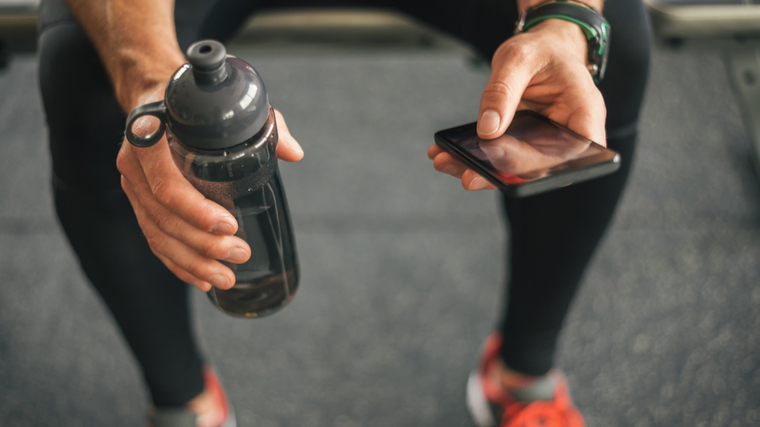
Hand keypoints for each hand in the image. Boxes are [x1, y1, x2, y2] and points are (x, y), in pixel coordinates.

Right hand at [117, 88, 303, 291]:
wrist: (160, 97)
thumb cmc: (199, 106)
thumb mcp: (230, 107)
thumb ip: (266, 125)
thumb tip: (294, 153)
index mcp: (150, 137)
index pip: (166, 183)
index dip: (196, 210)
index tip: (229, 225)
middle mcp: (134, 164)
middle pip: (163, 216)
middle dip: (202, 244)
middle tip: (239, 255)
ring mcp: (133, 186)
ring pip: (158, 235)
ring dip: (192, 262)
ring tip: (226, 278)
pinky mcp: (138, 204)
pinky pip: (154, 240)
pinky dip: (178, 263)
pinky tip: (202, 279)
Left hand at [428, 19, 605, 190]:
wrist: (543, 50)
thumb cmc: (542, 50)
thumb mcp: (519, 57)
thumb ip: (503, 91)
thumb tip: (488, 129)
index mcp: (583, 112)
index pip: (572, 152)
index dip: (538, 162)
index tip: (501, 160)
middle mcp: (568, 136)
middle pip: (540, 169)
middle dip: (500, 174)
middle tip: (467, 174)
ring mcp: (545, 145)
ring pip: (517, 171)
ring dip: (481, 172)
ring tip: (447, 163)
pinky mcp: (524, 147)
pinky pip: (502, 160)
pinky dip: (474, 160)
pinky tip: (448, 156)